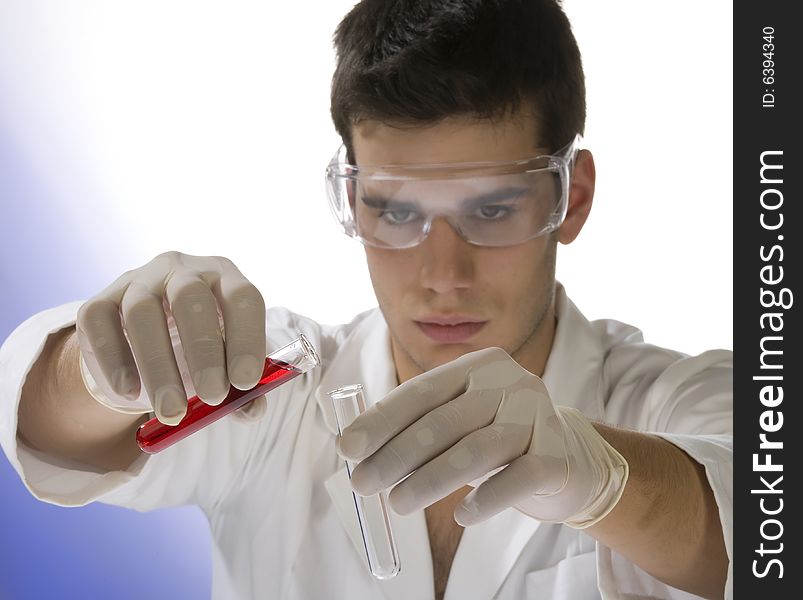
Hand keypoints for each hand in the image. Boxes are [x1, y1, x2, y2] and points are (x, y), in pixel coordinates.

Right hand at [76, 251, 266, 424]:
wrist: (143, 352)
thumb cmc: (199, 355)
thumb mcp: (225, 367)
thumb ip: (242, 390)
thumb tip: (252, 410)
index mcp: (224, 278)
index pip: (242, 297)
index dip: (247, 338)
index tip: (246, 383)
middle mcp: (183, 270)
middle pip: (191, 297)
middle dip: (204, 351)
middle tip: (212, 396)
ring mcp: (138, 280)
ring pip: (141, 311)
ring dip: (158, 365)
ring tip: (171, 411)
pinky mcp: (99, 300)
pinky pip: (99, 321)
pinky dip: (114, 360)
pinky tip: (129, 391)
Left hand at [337, 347, 627, 527]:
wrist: (569, 459)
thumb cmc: (498, 439)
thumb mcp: (459, 422)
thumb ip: (418, 427)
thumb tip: (357, 449)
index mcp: (479, 366)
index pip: (421, 391)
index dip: (381, 420)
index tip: (348, 448)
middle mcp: (510, 382)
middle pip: (442, 421)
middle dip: (395, 455)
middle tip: (362, 483)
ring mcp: (537, 416)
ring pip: (475, 450)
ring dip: (429, 480)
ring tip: (397, 504)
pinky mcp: (557, 454)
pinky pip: (517, 478)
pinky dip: (486, 500)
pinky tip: (462, 516)